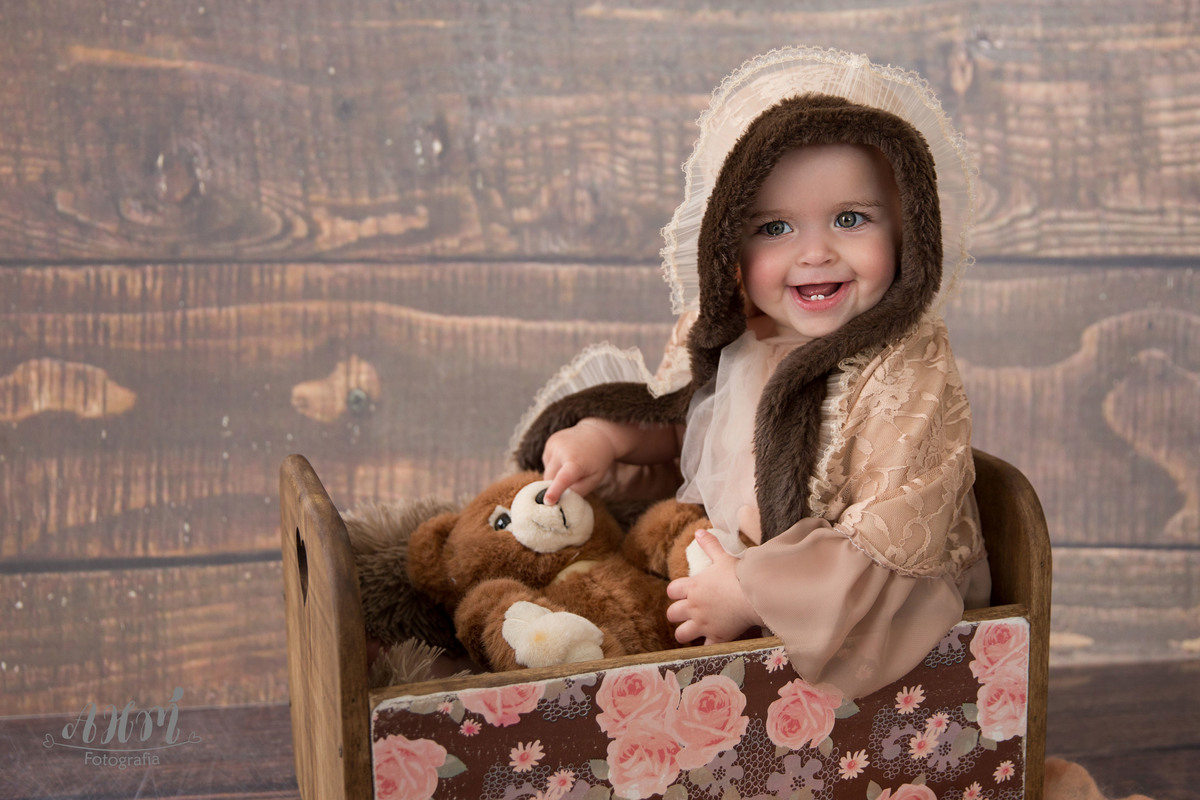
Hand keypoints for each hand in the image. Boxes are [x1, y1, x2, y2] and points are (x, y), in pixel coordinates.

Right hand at [541, 420, 618, 503]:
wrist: (597, 434)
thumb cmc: (597, 462)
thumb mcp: (593, 479)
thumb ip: (577, 491)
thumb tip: (559, 499)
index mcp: (576, 462)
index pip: (563, 479)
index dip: (554, 491)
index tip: (547, 501)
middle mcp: (562, 451)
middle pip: (549, 479)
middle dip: (555, 486)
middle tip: (569, 483)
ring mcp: (554, 444)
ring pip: (546, 471)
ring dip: (555, 475)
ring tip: (570, 466)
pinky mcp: (549, 442)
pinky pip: (546, 462)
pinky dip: (554, 465)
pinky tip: (565, 459)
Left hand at [666, 530, 761, 644]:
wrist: (755, 594)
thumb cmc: (739, 574)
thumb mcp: (723, 557)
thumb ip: (709, 545)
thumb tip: (699, 531)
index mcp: (693, 587)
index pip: (671, 591)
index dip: (676, 592)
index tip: (684, 592)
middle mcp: (693, 606)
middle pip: (671, 614)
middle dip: (678, 614)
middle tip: (689, 612)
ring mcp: (703, 624)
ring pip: (681, 635)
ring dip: (686, 633)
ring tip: (695, 630)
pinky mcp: (716, 637)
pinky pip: (704, 649)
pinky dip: (707, 648)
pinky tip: (713, 644)